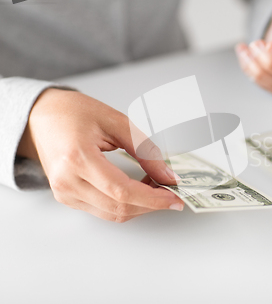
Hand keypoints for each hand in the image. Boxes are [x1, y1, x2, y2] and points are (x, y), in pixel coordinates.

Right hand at [18, 89, 184, 221]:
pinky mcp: (67, 198)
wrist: (40, 116)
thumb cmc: (74, 112)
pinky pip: (103, 210)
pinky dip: (125, 204)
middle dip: (151, 204)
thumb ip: (145, 150)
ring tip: (157, 188)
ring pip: (112, 214)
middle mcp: (66, 181)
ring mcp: (64, 193)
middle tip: (172, 193)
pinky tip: (139, 189)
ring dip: (140, 206)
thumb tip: (168, 176)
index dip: (153, 198)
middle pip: (119, 207)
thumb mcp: (117, 121)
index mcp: (77, 158)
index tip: (175, 197)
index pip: (122, 191)